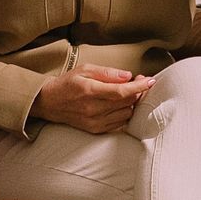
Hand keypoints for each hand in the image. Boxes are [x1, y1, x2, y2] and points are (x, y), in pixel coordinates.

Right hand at [32, 64, 153, 133]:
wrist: (49, 102)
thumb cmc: (68, 83)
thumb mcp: (85, 70)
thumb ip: (107, 72)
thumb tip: (127, 75)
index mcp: (90, 91)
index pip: (121, 91)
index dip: (139, 87)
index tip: (150, 81)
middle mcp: (93, 109)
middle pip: (126, 102)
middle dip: (137, 91)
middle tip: (138, 81)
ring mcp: (94, 121)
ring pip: (126, 114)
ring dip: (132, 103)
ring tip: (128, 92)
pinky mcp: (95, 129)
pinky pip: (119, 123)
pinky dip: (125, 113)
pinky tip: (121, 104)